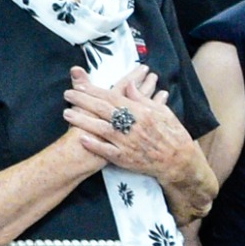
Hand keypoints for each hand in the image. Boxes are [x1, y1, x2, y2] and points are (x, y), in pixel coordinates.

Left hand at [63, 69, 195, 179]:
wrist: (178, 161)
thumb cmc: (171, 133)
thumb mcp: (161, 111)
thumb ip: (142, 99)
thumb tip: (128, 85)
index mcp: (141, 112)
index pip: (114, 97)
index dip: (96, 91)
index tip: (81, 85)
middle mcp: (133, 126)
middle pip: (104, 110)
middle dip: (83, 101)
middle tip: (67, 94)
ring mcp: (128, 142)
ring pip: (101, 129)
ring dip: (83, 120)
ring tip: (66, 113)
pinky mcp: (125, 158)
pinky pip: (106, 151)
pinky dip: (94, 144)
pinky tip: (80, 137)